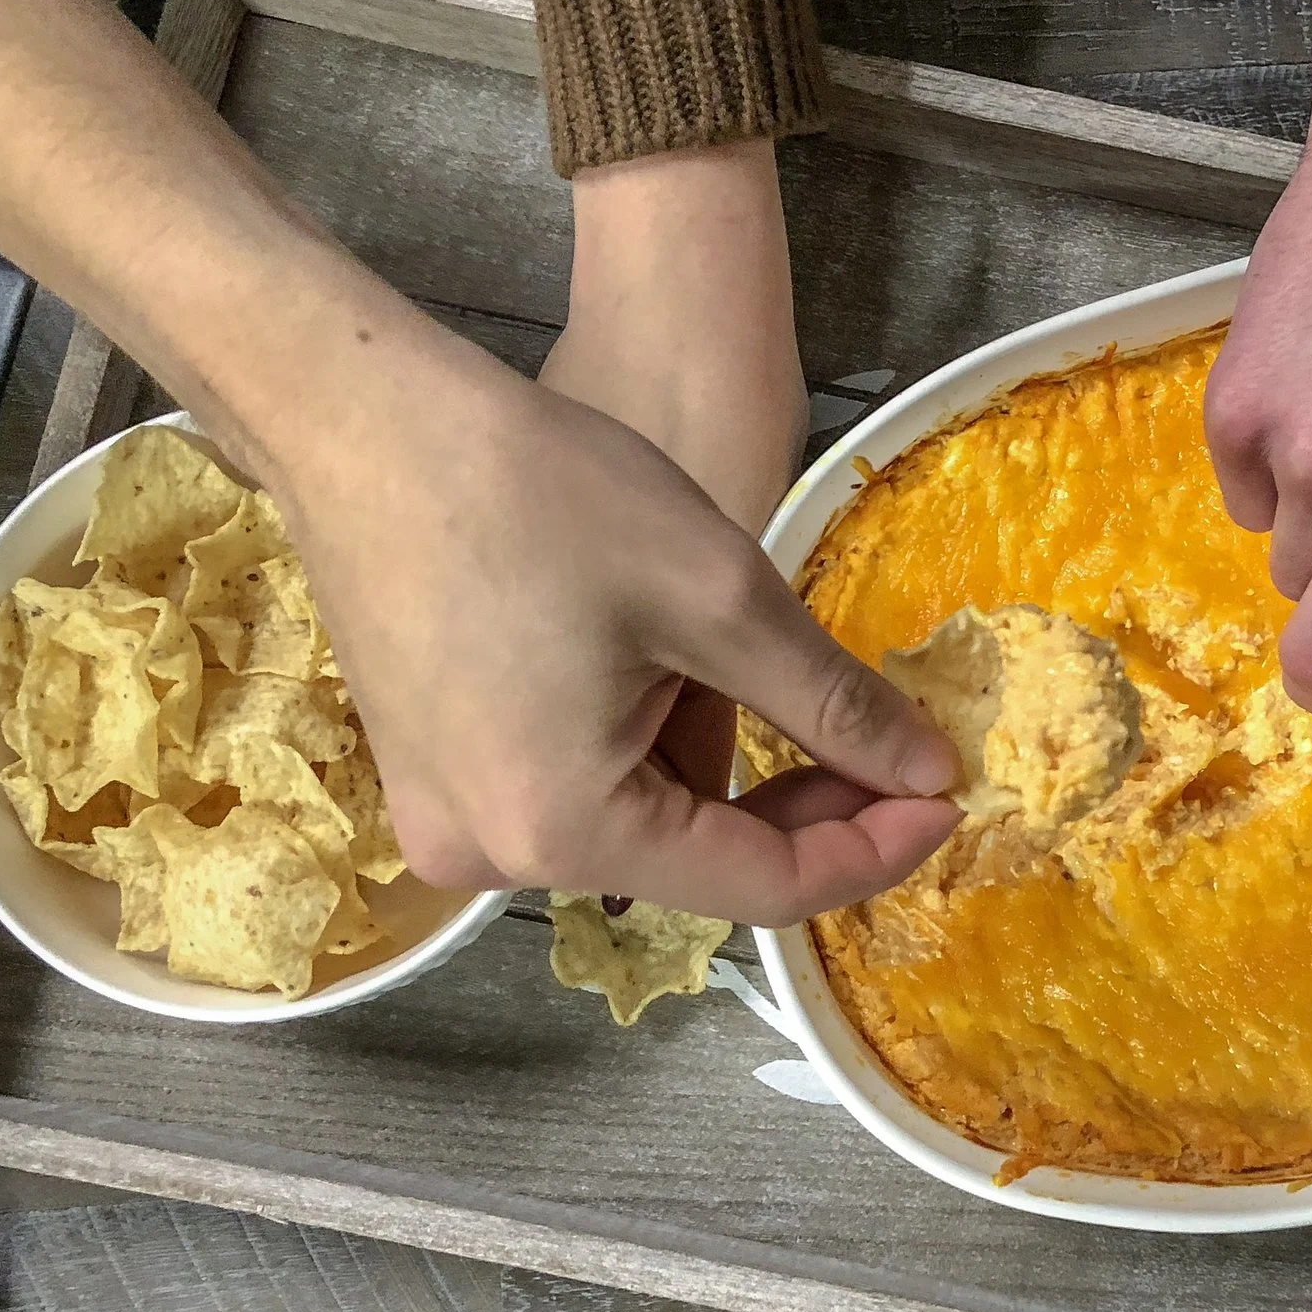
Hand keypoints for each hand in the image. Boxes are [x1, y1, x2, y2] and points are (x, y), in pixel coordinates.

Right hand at [273, 327, 959, 925]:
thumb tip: (929, 774)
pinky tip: (714, 699)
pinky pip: (579, 798)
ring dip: (739, 788)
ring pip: (643, 833)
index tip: (945, 801)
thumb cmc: (537, 491)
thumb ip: (832, 703)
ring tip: (822, 721)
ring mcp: (448, 823)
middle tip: (900, 754)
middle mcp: (490, 859)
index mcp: (560, 828)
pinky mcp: (435, 778)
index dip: (870, 851)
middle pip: (699, 869)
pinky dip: (662, 763)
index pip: (759, 890)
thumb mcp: (718, 595)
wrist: (367, 422)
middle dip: (810, 816)